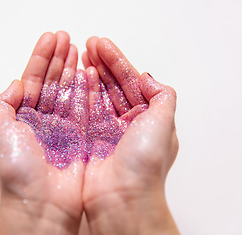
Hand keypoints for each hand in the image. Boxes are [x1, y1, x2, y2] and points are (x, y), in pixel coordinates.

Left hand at [0, 31, 84, 234]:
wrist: (40, 203)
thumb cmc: (17, 172)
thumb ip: (3, 104)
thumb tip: (17, 83)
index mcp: (23, 117)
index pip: (34, 80)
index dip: (41, 58)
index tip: (50, 39)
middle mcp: (43, 120)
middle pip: (53, 81)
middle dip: (59, 59)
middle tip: (67, 38)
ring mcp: (63, 127)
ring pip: (70, 91)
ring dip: (74, 69)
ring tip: (79, 50)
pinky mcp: (80, 136)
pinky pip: (85, 107)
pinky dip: (87, 90)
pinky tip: (89, 73)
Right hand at [82, 37, 178, 234]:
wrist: (122, 197)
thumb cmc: (145, 163)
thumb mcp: (164, 122)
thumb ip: (161, 96)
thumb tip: (147, 78)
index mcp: (148, 117)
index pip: (132, 81)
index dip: (118, 61)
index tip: (103, 45)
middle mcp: (128, 122)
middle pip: (114, 85)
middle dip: (103, 63)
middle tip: (89, 45)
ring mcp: (108, 129)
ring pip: (99, 94)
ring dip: (92, 74)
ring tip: (82, 56)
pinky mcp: (91, 138)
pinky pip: (86, 109)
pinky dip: (82, 92)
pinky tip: (77, 77)